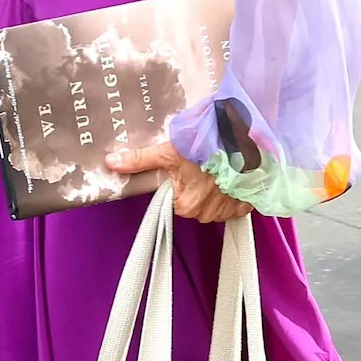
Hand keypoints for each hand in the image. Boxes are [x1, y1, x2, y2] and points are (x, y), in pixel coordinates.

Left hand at [107, 140, 251, 223]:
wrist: (248, 146)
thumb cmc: (210, 148)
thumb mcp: (169, 151)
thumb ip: (140, 159)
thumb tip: (111, 163)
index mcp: (186, 205)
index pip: (173, 198)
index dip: (176, 182)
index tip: (183, 168)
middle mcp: (207, 214)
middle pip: (192, 201)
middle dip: (195, 184)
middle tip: (200, 162)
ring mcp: (228, 210)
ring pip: (213, 201)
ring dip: (214, 186)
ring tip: (217, 164)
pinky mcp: (246, 204)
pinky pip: (234, 202)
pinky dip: (232, 189)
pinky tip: (231, 174)